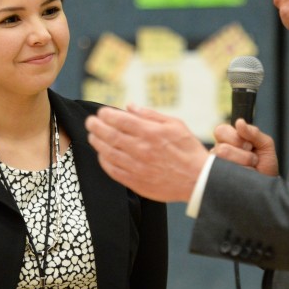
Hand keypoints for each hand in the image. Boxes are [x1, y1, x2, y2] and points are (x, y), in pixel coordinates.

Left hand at [85, 104, 208, 202]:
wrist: (198, 180)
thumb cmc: (188, 150)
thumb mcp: (175, 124)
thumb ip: (150, 115)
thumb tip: (129, 106)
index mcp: (151, 132)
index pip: (120, 120)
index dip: (106, 114)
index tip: (102, 112)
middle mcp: (141, 149)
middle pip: (110, 135)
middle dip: (96, 126)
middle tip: (90, 122)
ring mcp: (137, 167)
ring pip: (108, 152)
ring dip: (97, 142)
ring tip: (92, 136)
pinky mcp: (136, 182)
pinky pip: (113, 170)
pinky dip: (104, 161)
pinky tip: (103, 155)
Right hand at [212, 119, 278, 176]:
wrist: (268, 187)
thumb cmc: (265, 166)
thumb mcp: (265, 145)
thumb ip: (253, 132)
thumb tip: (239, 122)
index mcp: (227, 141)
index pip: (220, 130)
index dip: (235, 137)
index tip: (249, 145)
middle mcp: (218, 153)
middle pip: (222, 148)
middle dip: (242, 154)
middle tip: (252, 159)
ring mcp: (215, 168)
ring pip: (223, 160)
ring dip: (243, 164)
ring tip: (250, 168)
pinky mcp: (217, 180)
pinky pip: (226, 173)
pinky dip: (241, 173)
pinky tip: (244, 176)